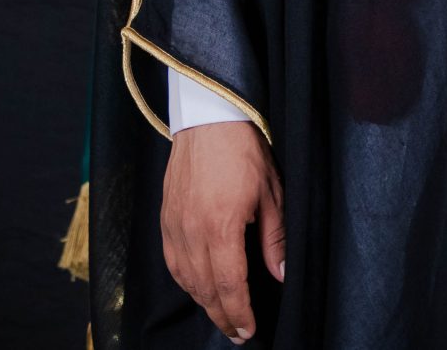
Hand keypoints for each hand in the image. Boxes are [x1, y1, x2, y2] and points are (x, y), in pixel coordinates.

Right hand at [160, 119, 283, 341]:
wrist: (208, 118)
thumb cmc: (244, 151)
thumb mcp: (271, 192)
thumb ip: (275, 237)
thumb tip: (281, 273)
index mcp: (221, 226)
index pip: (228, 284)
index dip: (238, 312)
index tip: (248, 330)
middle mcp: (191, 231)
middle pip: (204, 288)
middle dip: (222, 315)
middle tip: (238, 333)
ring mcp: (174, 225)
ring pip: (185, 278)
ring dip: (203, 302)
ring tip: (222, 316)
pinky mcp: (165, 218)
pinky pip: (172, 261)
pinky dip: (185, 281)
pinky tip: (197, 287)